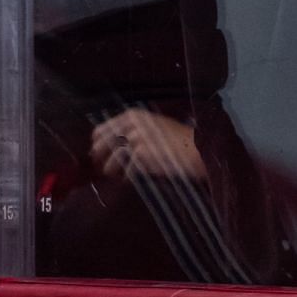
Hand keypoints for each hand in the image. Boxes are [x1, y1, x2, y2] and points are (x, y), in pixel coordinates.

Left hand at [90, 108, 205, 180]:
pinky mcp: (144, 152)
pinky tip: (128, 180)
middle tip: (100, 168)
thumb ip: (132, 133)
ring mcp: (137, 137)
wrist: (201, 149)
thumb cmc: (180, 141)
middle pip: (103, 142)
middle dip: (99, 157)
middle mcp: (132, 123)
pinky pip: (128, 167)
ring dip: (111, 168)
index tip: (95, 155)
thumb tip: (112, 146)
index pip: (101, 129)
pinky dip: (126, 175)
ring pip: (113, 156)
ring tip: (113, 175)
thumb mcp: (153, 129)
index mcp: (132, 115)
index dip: (96, 144)